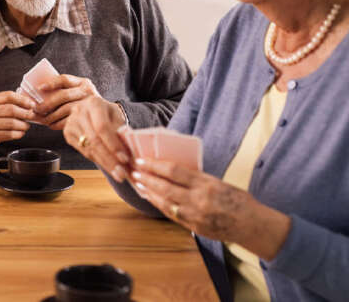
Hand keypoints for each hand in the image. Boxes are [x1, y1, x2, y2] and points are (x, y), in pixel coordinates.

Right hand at [0, 91, 35, 153]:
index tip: (31, 104)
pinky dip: (18, 133)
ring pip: (12, 123)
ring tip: (26, 126)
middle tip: (32, 116)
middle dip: (25, 113)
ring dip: (23, 125)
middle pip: (11, 109)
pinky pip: (10, 134)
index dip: (22, 100)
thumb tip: (29, 104)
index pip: (9, 96)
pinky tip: (20, 132)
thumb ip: (9, 102)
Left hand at [35, 75, 99, 129]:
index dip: (51, 83)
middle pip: (63, 95)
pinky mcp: (88, 118)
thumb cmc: (85, 105)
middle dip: (47, 103)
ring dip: (50, 116)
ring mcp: (88, 105)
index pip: (64, 79)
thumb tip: (39, 95)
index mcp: (83, 83)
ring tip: (41, 119)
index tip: (40, 88)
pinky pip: (69, 121)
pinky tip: (51, 125)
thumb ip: (65, 91)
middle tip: (36, 109)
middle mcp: (87, 91)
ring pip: (65, 109)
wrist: (105, 119)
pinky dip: (57, 124)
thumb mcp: (78, 94)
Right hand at [63, 95, 130, 181]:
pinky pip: (84, 151)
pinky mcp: (67, 133)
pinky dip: (97, 160)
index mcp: (94, 103)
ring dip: (105, 163)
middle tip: (122, 173)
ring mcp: (71, 123)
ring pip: (88, 148)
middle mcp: (79, 111)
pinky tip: (108, 166)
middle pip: (94, 140)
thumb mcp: (117, 117)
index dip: (114, 145)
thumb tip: (130, 152)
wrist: (93, 110)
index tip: (125, 159)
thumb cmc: (107, 114)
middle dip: (110, 159)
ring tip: (118, 173)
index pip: (103, 127)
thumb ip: (122, 132)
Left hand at [131, 157, 290, 260]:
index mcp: (207, 184)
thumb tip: (173, 169)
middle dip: (147, 177)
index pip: (174, 171)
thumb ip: (197, 178)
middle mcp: (198, 199)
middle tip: (134, 170)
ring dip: (148, 191)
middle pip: (165, 186)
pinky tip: (150, 197)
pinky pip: (170, 213)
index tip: (142, 159)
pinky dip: (158, 204)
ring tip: (138, 182)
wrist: (251, 225)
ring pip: (164, 202)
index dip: (155, 165)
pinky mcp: (192, 226)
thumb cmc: (237, 200)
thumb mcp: (218, 182)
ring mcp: (194, 215)